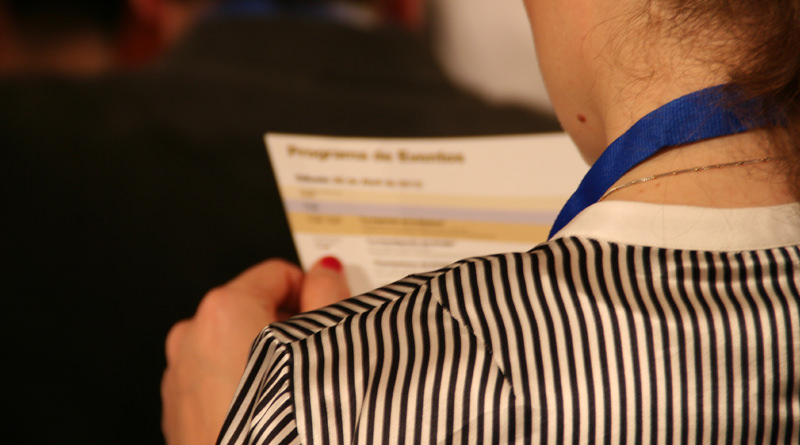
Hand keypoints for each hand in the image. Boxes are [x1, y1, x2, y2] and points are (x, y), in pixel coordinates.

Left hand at [161, 257, 349, 444]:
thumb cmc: (284, 434)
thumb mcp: (327, 346)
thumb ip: (327, 293)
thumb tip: (326, 272)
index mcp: (222, 312)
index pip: (277, 274)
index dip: (311, 291)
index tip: (327, 314)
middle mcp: (190, 340)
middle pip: (253, 312)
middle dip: (288, 330)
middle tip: (318, 360)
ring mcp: (179, 381)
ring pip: (235, 350)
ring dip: (266, 364)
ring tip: (295, 397)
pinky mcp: (178, 417)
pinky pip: (218, 384)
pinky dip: (244, 391)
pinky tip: (270, 419)